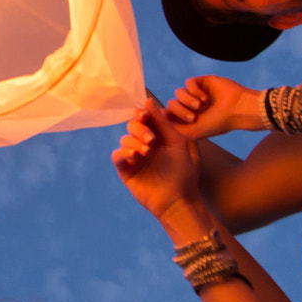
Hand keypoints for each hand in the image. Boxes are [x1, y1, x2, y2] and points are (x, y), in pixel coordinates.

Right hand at [110, 100, 204, 225]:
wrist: (179, 200)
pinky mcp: (126, 171)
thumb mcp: (178, 142)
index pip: (145, 119)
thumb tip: (148, 101)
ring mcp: (135, 158)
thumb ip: (163, 122)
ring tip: (147, 152)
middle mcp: (145, 145)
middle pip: (132, 126)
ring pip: (125, 139)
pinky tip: (134, 156)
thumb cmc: (184, 172)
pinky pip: (117, 155)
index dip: (142, 114)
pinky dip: (123, 152)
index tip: (145, 115)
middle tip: (152, 139)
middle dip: (140, 128)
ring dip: (135, 141)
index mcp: (159, 136)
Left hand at [165, 75, 262, 138]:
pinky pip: (188, 82)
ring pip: (178, 93)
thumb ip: (173, 127)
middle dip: (180, 111)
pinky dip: (194, 90)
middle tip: (193, 117)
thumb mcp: (193, 132)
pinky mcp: (202, 82)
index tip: (164, 118)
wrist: (237, 110)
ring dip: (187, 100)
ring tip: (200, 106)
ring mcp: (195, 93)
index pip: (168, 113)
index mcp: (187, 117)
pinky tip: (204, 98)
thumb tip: (157, 118)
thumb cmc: (218, 124)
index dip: (163, 114)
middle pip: (172, 104)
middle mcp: (189, 105)